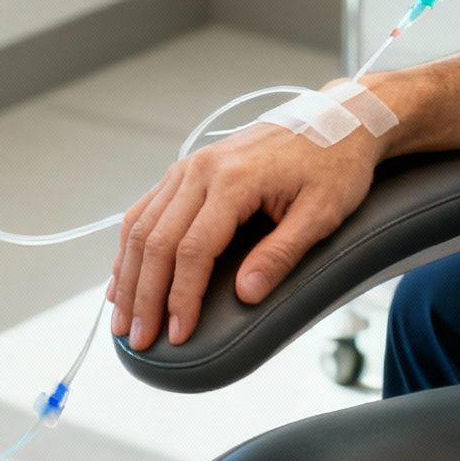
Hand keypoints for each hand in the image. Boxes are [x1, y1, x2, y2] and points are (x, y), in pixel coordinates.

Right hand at [109, 114, 382, 350]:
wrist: (337, 121)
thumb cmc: (333, 165)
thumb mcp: (322, 213)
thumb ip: (281, 254)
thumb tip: (245, 294)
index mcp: (234, 180)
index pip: (193, 249)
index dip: (181, 296)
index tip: (178, 333)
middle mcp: (201, 170)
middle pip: (157, 241)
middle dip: (144, 296)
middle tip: (138, 338)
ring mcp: (189, 167)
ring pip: (141, 226)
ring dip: (127, 275)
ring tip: (121, 319)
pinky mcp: (188, 170)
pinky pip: (146, 210)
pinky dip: (130, 247)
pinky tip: (123, 276)